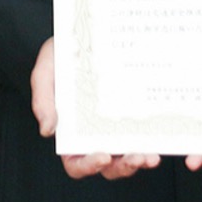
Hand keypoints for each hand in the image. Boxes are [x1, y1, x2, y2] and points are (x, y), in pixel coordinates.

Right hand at [31, 37, 159, 181]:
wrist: (84, 34)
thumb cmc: (60, 57)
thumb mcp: (45, 72)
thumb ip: (42, 100)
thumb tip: (47, 130)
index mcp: (69, 133)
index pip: (75, 162)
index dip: (88, 166)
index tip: (103, 156)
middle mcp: (93, 136)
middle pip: (108, 166)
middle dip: (124, 167)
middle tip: (138, 157)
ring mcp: (115, 128)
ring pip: (128, 157)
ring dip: (140, 160)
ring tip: (151, 155)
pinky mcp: (133, 116)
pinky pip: (144, 135)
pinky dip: (152, 140)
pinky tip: (160, 135)